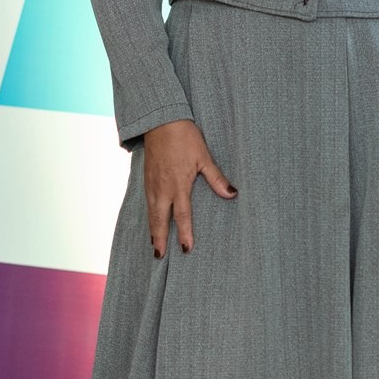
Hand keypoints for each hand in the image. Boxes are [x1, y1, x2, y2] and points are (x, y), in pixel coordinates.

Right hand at [143, 120, 236, 256]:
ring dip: (153, 229)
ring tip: (154, 244)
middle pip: (160, 220)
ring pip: (151, 212)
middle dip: (159, 239)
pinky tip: (151, 221)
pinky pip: (147, 202)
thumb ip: (216, 178)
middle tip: (159, 256)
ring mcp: (152, 184)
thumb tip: (232, 194)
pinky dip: (149, 215)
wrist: (161, 122)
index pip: (182, 215)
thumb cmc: (185, 138)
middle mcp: (162, 188)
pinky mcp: (146, 179)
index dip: (184, 234)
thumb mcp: (204, 157)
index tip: (186, 248)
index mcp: (178, 185)